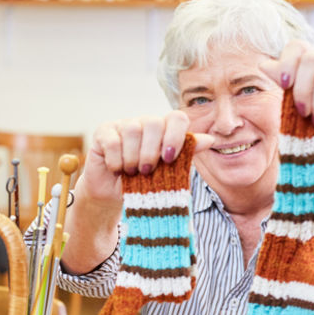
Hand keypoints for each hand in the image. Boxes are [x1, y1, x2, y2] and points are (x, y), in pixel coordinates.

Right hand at [76, 114, 213, 212]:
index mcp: (164, 130)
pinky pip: (113, 141)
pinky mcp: (103, 132)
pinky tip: (117, 169)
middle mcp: (144, 123)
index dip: (175, 136)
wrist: (113, 196)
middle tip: (147, 171)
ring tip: (132, 173)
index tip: (169, 159)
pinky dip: (116, 160)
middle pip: (153, 122)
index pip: (177, 118)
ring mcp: (123, 125)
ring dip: (133, 158)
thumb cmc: (144, 184)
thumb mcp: (169, 173)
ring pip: (132, 130)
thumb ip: (187, 155)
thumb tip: (209, 140)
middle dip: (151, 151)